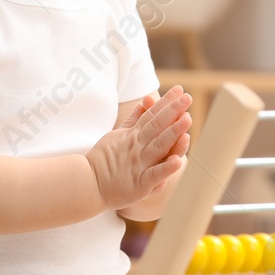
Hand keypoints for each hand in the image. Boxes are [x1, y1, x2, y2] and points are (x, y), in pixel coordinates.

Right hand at [87, 86, 191, 211]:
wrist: (87, 184)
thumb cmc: (102, 161)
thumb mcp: (116, 135)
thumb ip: (132, 120)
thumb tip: (144, 103)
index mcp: (133, 136)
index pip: (152, 115)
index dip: (166, 102)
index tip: (180, 90)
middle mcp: (137, 147)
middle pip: (157, 126)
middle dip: (173, 111)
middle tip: (187, 97)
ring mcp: (139, 164)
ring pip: (159, 145)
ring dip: (174, 132)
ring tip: (187, 119)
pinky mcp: (140, 183)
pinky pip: (155, 174)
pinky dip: (166, 168)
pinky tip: (178, 162)